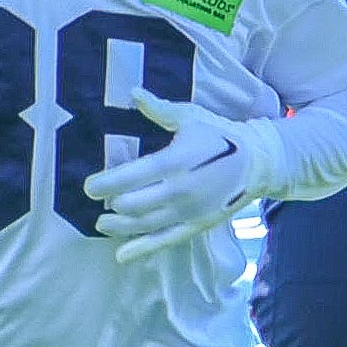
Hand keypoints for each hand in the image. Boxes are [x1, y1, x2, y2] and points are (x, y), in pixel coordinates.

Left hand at [91, 91, 280, 261]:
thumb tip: (134, 92)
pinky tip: (122, 255)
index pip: (131, 176)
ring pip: (145, 225)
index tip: (89, 186)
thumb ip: (159, 109)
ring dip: (119, 226)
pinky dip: (141, 249)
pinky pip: (165, 241)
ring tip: (102, 223)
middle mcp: (180, 190)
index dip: (105, 183)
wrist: (257, 162)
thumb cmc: (219, 135)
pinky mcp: (197, 226)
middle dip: (112, 203)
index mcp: (175, 161)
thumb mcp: (190, 117)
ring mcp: (189, 211)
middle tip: (100, 200)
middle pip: (134, 204)